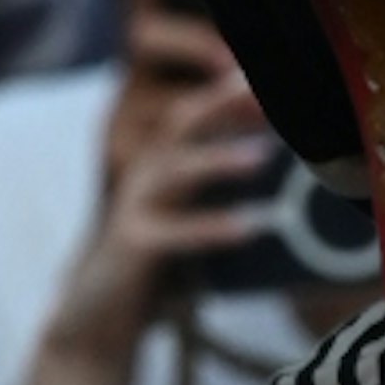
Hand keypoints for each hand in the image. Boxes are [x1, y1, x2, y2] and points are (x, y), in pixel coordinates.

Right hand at [43, 78, 273, 371]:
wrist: (98, 311)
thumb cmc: (159, 258)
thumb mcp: (192, 212)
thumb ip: (224, 182)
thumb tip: (286, 156)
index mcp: (166, 158)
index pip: (198, 108)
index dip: (232, 89)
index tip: (276, 74)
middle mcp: (147, 172)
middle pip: (181, 122)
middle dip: (224, 103)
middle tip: (267, 91)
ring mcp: (135, 207)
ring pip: (175, 171)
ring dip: (220, 159)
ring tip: (264, 156)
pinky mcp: (132, 246)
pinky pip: (171, 233)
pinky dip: (209, 228)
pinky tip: (248, 228)